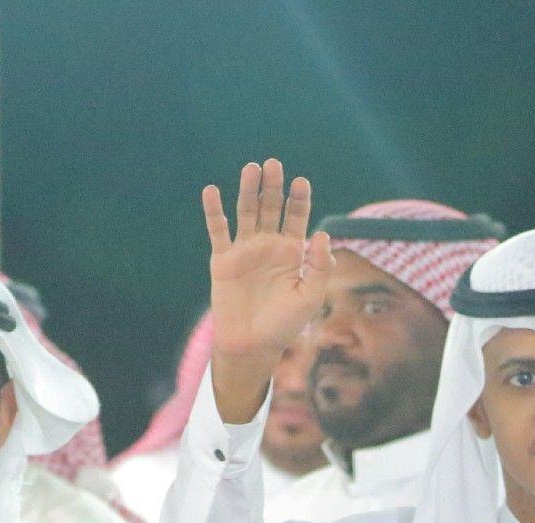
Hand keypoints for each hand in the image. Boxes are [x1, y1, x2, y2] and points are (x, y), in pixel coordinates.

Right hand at [203, 159, 331, 421]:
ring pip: (246, 212)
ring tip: (251, 169)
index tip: (301, 182)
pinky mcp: (223, 260)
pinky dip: (214, 211)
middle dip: (273, 187)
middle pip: (270, 208)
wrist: (253, 345)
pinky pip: (217, 231)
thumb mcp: (310, 297)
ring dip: (248, 190)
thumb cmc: (285, 324)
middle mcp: (268, 246)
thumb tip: (323, 235)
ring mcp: (245, 250)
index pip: (296, 218)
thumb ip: (318, 267)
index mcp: (292, 253)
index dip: (299, 199)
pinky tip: (211, 191)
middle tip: (274, 164)